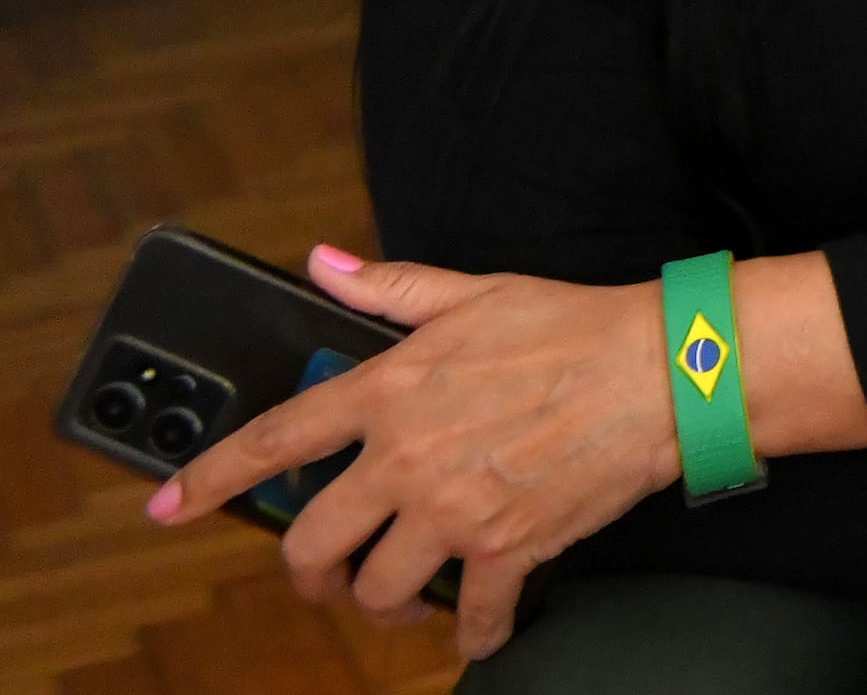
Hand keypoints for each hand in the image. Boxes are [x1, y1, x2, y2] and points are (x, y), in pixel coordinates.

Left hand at [154, 249, 675, 658]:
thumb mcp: (481, 293)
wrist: (666, 370)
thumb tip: (325, 265)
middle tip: (327, 574)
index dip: (207, 478)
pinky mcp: (507, 547)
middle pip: (314, 543)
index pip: (275, 441)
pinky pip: (473, 617)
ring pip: (379, 588)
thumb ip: (393, 289)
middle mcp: (407, 458)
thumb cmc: (580, 325)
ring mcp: (454, 510)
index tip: (166, 506)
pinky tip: (479, 630)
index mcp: (392, 391)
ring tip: (402, 594)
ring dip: (385, 601)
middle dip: (311, 570)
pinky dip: (474, 633)